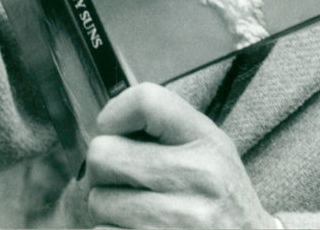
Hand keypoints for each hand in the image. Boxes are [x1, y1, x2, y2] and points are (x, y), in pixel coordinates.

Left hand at [86, 82, 278, 228]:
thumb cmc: (221, 200)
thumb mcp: (213, 150)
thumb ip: (168, 130)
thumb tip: (107, 127)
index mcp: (207, 141)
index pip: (146, 101)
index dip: (115, 113)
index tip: (112, 129)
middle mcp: (196, 177)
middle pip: (104, 153)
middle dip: (104, 170)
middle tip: (123, 180)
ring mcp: (176, 220)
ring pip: (98, 201)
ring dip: (107, 209)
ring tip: (137, 213)